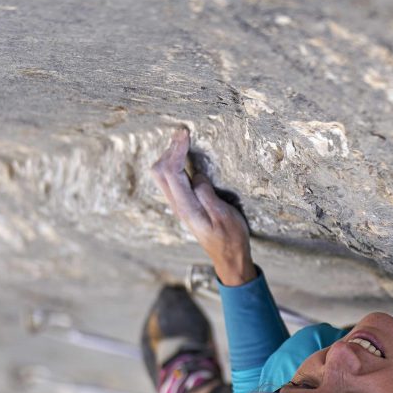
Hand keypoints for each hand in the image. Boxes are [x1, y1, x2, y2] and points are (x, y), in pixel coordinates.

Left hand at [150, 127, 254, 284]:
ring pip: (163, 176)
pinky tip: (183, 158)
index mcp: (187, 207)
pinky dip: (174, 165)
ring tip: (183, 141)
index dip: (176, 150)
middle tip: (183, 133)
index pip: (172, 172)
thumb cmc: (231, 239)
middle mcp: (179, 206)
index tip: (185, 133)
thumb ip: (207, 195)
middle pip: (160, 172)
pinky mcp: (185, 206)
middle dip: (170, 149)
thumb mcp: (225, 217)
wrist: (229, 259)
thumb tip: (197, 176)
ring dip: (170, 156)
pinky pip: (171, 181)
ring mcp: (179, 207)